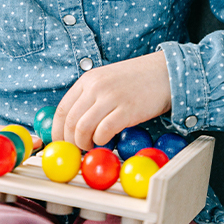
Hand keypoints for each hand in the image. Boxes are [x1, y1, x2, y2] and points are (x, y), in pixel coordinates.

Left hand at [53, 52, 171, 150]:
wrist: (165, 73)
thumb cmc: (136, 81)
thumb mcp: (106, 82)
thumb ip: (90, 99)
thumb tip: (74, 126)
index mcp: (87, 80)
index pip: (62, 109)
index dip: (57, 131)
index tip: (60, 143)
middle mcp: (95, 87)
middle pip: (70, 122)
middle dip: (70, 142)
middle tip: (77, 150)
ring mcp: (110, 97)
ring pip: (83, 129)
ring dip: (84, 144)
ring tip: (92, 146)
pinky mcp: (127, 110)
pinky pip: (104, 131)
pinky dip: (101, 141)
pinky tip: (107, 141)